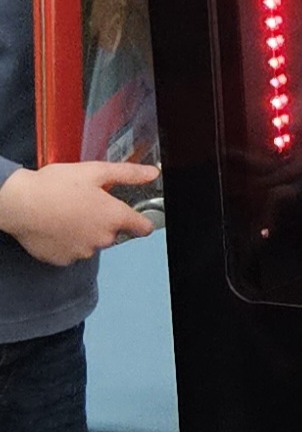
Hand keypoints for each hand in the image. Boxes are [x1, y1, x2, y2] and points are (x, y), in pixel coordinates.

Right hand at [0, 160, 159, 264]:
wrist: (19, 204)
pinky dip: (67, 242)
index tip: (135, 217)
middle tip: (84, 203)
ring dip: (84, 232)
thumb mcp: (94, 171)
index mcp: (114, 217)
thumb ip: (127, 174)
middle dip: (103, 220)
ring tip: (66, 213)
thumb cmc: (54, 186)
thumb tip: (152, 173)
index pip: (143, 228)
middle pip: (113, 232)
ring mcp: (83, 252)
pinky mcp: (64, 260)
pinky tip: (55, 226)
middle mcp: (102, 238)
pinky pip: (72, 252)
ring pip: (91, 242)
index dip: (140, 221)